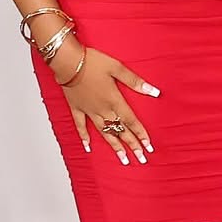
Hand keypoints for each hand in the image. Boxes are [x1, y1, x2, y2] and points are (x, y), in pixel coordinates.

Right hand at [59, 46, 159, 165]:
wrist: (68, 61)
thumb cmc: (93, 62)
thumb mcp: (118, 68)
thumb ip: (135, 82)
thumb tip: (154, 91)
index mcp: (114, 100)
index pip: (131, 121)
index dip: (141, 134)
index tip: (149, 147)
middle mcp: (103, 109)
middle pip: (120, 131)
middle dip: (132, 145)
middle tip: (141, 159)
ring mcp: (89, 111)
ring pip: (104, 133)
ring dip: (115, 146)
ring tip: (123, 159)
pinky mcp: (76, 109)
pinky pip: (80, 126)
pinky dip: (84, 137)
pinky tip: (88, 147)